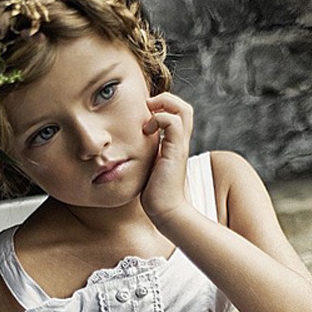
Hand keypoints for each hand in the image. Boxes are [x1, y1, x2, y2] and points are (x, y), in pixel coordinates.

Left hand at [141, 93, 193, 225]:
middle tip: (148, 108)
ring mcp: (179, 146)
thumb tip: (127, 147)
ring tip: (148, 116)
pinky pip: (173, 122)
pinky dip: (159, 119)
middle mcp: (180, 142)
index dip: (163, 107)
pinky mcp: (175, 151)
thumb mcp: (148, 167)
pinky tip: (147, 131)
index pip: (177, 115)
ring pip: (183, 109)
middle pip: (184, 107)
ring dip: (164, 105)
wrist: (164, 211)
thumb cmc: (154, 193)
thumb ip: (145, 154)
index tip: (145, 115)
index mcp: (175, 145)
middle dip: (166, 100)